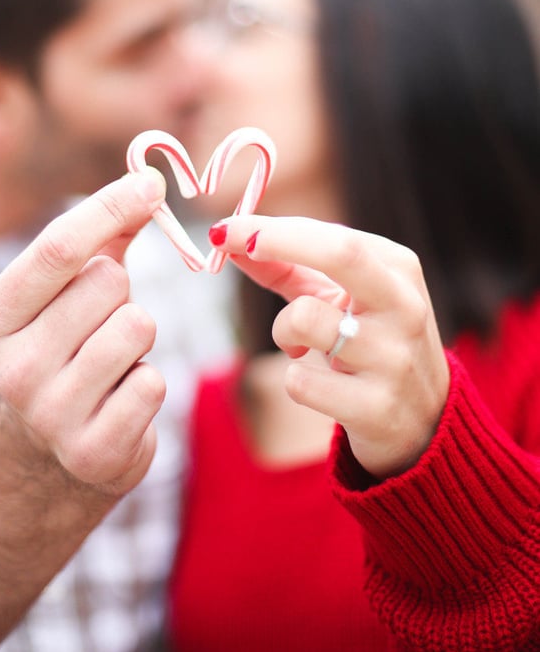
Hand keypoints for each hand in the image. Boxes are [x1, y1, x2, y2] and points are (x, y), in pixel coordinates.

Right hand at [0, 168, 167, 497]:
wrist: (53, 450)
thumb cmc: (67, 345)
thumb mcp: (65, 291)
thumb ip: (102, 235)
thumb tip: (147, 181)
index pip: (58, 247)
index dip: (111, 207)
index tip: (151, 185)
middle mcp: (10, 369)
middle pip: (107, 283)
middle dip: (122, 293)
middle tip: (102, 323)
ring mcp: (49, 415)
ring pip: (137, 327)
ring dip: (139, 339)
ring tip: (113, 360)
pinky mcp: (92, 452)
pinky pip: (153, 382)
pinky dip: (149, 383)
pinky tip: (120, 398)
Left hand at [210, 215, 450, 478]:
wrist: (424, 423)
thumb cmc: (369, 342)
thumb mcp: (340, 298)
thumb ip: (288, 267)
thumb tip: (230, 240)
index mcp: (398, 270)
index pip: (334, 235)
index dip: (274, 228)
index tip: (227, 228)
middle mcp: (404, 307)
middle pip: (341, 253)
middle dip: (277, 240)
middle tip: (228, 242)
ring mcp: (394, 358)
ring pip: (304, 319)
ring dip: (283, 330)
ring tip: (300, 345)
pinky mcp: (376, 408)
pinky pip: (300, 382)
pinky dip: (295, 379)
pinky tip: (321, 387)